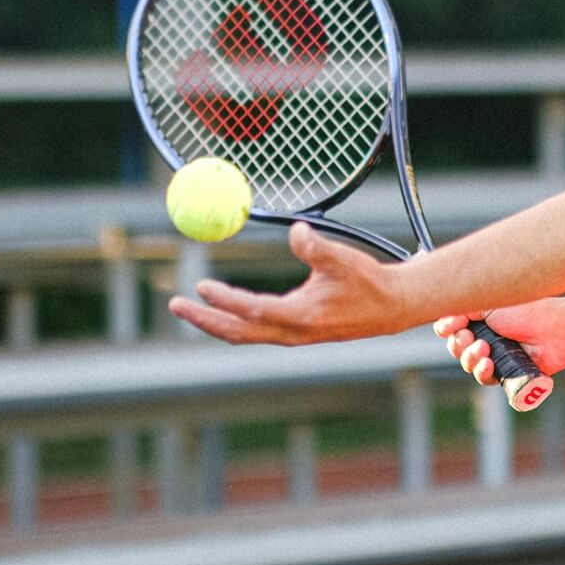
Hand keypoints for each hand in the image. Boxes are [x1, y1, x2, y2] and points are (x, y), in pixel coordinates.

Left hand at [168, 223, 410, 344]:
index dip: (226, 300)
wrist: (390, 308)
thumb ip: (317, 246)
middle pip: (236, 332)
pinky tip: (222, 308)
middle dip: (203, 319)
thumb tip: (295, 229)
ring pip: (242, 334)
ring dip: (213, 321)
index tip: (202, 286)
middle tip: (174, 304)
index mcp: (302, 317)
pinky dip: (231, 321)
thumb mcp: (344, 259)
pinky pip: (253, 331)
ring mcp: (291, 335)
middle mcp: (292, 332)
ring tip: (188, 306)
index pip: (253, 311)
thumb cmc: (367, 281)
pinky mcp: (293, 332)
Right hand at [432, 300, 561, 385]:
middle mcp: (486, 336)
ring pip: (468, 364)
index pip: (451, 326)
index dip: (447, 327)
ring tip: (484, 348)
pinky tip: (489, 364)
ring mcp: (496, 356)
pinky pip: (484, 379)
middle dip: (459, 343)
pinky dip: (482, 372)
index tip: (454, 323)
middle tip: (469, 336)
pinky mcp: (505, 374)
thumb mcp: (490, 304)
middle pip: (456, 347)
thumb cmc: (526, 312)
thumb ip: (465, 308)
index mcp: (481, 318)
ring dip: (470, 357)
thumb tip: (446, 318)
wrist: (552, 330)